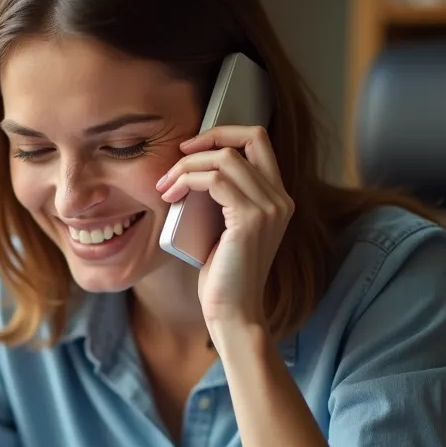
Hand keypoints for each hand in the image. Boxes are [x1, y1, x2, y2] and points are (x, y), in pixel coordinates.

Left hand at [155, 125, 292, 335]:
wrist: (232, 312)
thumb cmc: (222, 275)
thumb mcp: (223, 227)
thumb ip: (220, 198)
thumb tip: (190, 170)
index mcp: (277, 198)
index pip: (258, 140)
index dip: (223, 134)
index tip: (190, 151)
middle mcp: (280, 198)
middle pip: (248, 137)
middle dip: (205, 141)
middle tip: (174, 161)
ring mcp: (270, 208)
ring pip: (225, 158)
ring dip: (186, 166)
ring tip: (165, 187)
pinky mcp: (251, 220)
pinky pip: (214, 180)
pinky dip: (187, 180)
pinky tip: (171, 195)